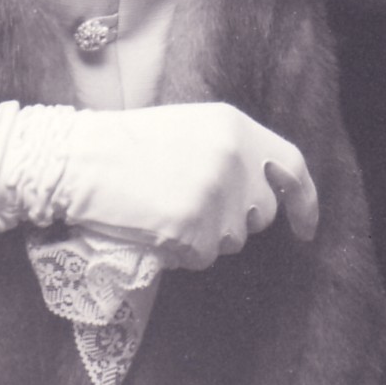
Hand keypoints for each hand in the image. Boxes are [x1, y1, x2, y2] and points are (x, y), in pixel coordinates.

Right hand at [58, 101, 319, 270]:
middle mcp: (234, 159)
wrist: (79, 160)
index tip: (305, 229)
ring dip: (205, 235)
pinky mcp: (193, 229)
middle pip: (260, 212)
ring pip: (232, 240)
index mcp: (235, 127)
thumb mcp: (192, 128)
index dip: (304, 201)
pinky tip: (154, 226)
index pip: (292, 167)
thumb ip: (232, 152)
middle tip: (191, 205)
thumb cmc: (128, 144)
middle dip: (235, 220)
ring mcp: (216, 196)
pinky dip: (181, 251)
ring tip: (165, 207)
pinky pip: (202, 257)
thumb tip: (264, 189)